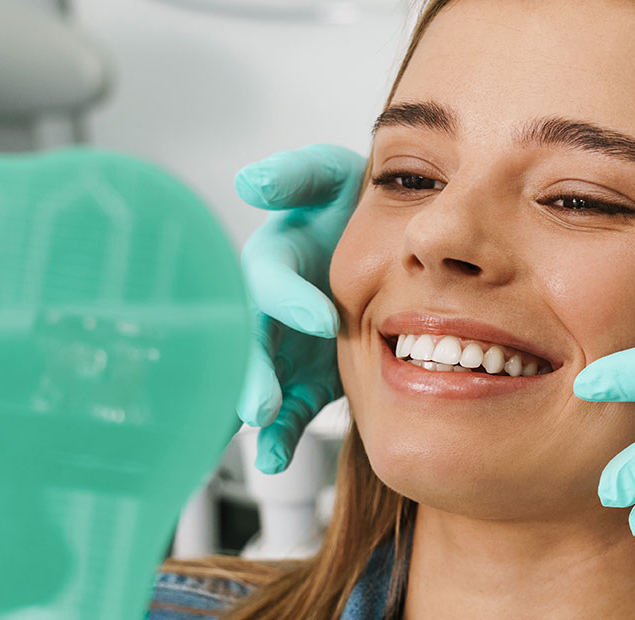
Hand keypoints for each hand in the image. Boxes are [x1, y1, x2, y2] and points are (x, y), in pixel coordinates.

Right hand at [234, 144, 366, 473]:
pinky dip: (276, 436)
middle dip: (251, 372)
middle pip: (249, 342)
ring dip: (256, 410)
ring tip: (261, 441)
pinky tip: (273, 458)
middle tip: (258, 402)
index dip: (291, 298)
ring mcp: (282, 350)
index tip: (322, 318)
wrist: (385, 246)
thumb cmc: (346, 207)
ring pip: (258, 383)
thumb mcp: (326, 178)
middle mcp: (268, 310)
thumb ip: (295, 176)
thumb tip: (252, 181)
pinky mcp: (301, 381)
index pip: (271, 279)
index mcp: (273, 261)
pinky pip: (283, 412)